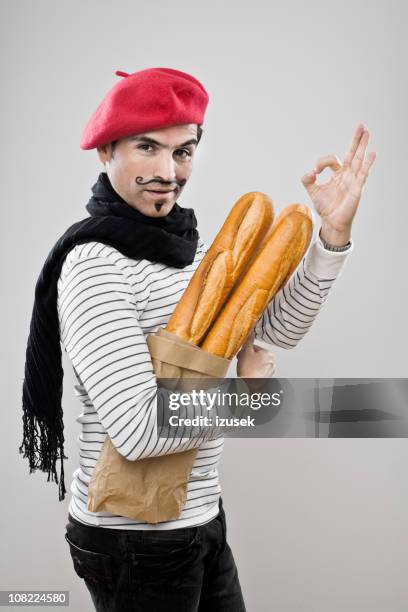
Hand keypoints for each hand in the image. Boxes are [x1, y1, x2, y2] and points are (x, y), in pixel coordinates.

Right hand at [236, 331, 275, 388]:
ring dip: (250, 364)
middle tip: (242, 362)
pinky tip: (248, 374)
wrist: (249, 386)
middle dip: (248, 357)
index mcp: (268, 354)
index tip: (241, 355)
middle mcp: (271, 362)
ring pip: (257, 363)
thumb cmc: (248, 370)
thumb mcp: (246, 352)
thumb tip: (250, 332)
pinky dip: (253, 372)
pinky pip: (258, 371)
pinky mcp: (266, 378)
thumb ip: (248, 341)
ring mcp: (270, 371)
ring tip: (245, 369)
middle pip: (256, 355)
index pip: (255, 347)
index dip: (245, 350)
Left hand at [301, 123, 376, 244]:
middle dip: (356, 140)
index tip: (315, 172)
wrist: (332, 222)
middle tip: (361, 126)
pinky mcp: (357, 188)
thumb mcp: (313, 191)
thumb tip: (309, 173)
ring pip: (359, 159)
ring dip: (362, 146)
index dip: (322, 162)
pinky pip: (363, 174)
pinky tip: (372, 154)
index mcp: (338, 174)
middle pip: (353, 153)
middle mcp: (348, 175)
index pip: (332, 159)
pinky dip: (367, 164)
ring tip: (367, 132)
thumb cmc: (326, 207)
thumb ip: (307, 180)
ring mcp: (354, 180)